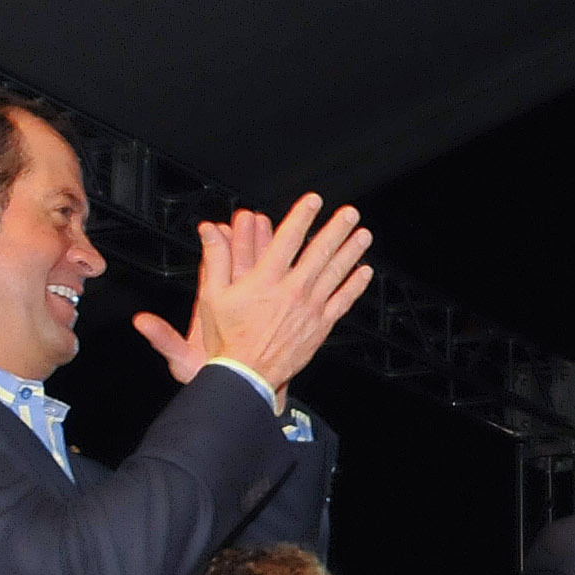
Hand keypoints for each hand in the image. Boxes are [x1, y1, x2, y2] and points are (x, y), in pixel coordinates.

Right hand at [135, 195, 373, 394]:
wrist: (247, 374)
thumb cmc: (228, 338)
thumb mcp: (212, 296)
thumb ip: (215, 259)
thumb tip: (209, 231)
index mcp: (266, 279)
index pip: (288, 239)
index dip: (302, 216)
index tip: (313, 201)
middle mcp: (292, 290)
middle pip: (319, 252)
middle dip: (336, 229)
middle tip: (349, 212)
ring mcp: (309, 308)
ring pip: (336, 273)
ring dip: (351, 251)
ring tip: (363, 234)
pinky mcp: (320, 326)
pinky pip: (342, 301)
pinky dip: (355, 285)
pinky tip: (364, 272)